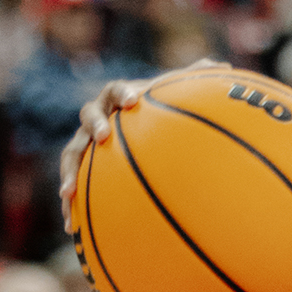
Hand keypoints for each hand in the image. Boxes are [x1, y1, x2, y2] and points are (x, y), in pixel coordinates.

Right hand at [59, 62, 220, 233]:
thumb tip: (224, 64)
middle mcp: (97, 118)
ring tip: (67, 193)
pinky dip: (69, 206)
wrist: (135, 131)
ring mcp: (85, 143)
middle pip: (88, 115)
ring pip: (72, 154)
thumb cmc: (157, 113)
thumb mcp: (174, 98)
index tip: (133, 99)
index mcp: (117, 98)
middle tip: (103, 135)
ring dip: (68, 171)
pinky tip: (68, 227)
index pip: (117, 91)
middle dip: (95, 124)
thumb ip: (194, 81)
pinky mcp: (82, 168)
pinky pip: (74, 185)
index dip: (122, 93)